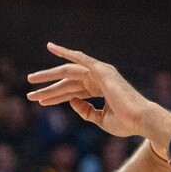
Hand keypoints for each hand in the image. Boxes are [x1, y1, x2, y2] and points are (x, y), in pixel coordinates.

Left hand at [27, 43, 170, 144]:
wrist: (140, 120)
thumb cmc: (126, 123)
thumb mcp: (101, 120)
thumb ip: (86, 111)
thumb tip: (71, 100)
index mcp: (101, 91)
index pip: (74, 92)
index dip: (56, 97)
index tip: (41, 102)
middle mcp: (99, 79)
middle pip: (68, 82)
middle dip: (48, 87)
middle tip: (30, 91)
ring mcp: (100, 73)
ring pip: (68, 72)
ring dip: (49, 75)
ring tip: (31, 79)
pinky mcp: (101, 70)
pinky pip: (80, 58)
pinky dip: (66, 52)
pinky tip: (51, 48)